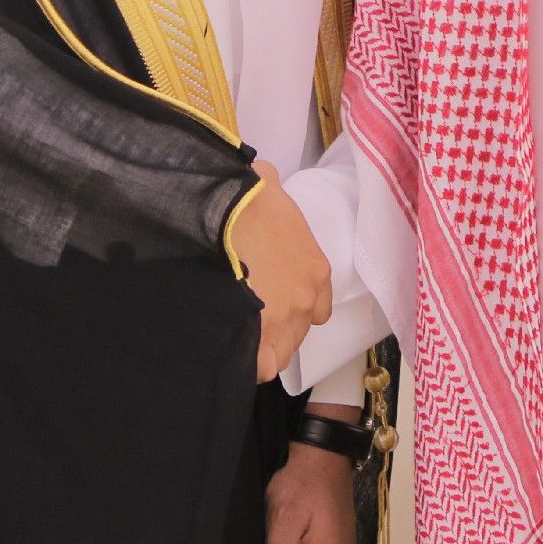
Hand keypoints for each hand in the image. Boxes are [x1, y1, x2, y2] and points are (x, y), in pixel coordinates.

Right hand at [229, 160, 332, 382]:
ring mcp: (285, 320)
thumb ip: (274, 189)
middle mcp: (308, 300)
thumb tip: (262, 177)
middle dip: (277, 329)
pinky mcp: (261, 334)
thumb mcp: (268, 185)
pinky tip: (231, 349)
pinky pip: (260, 366)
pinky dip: (248, 362)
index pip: (318, 306)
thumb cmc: (245, 194)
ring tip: (237, 333)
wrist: (225, 211)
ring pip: (280, 352)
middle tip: (248, 316)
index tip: (271, 301)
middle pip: (297, 332)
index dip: (293, 306)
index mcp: (315, 269)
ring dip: (261, 346)